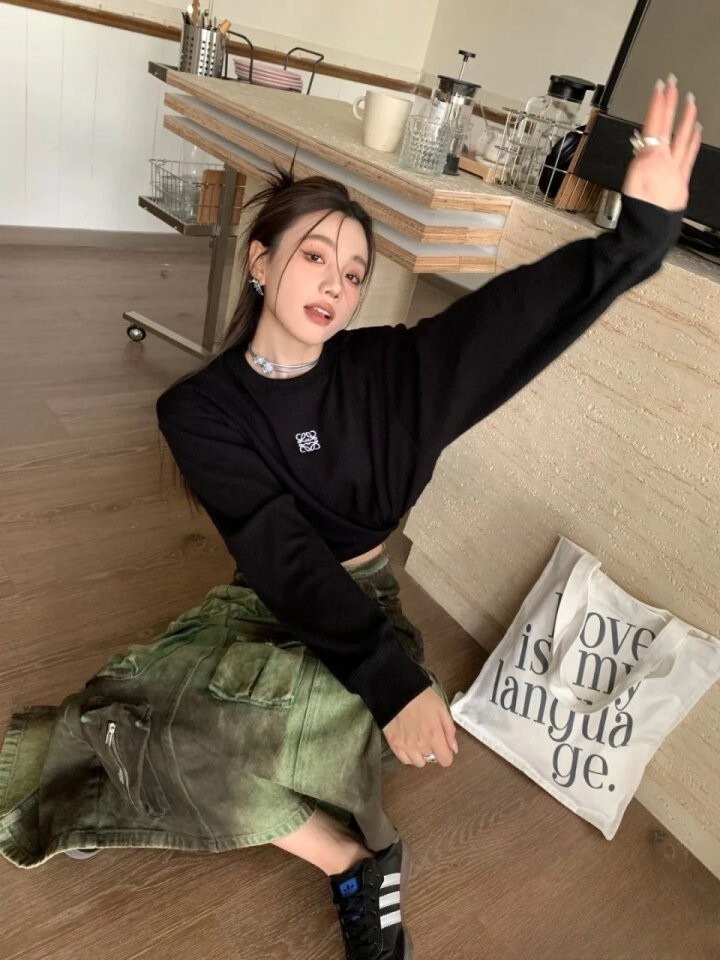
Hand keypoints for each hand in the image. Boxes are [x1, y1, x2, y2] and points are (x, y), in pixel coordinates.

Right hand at [382, 687, 457, 767]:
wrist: (397, 691)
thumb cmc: (421, 697)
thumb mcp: (442, 709)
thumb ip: (449, 731)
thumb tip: (453, 749)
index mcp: (434, 736)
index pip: (445, 760)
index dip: (446, 753)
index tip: (443, 746)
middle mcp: (421, 745)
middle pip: (432, 759)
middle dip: (433, 749)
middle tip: (428, 735)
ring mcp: (406, 746)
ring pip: (418, 762)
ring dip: (421, 754)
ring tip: (418, 739)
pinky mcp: (394, 745)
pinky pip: (405, 760)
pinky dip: (408, 754)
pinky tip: (409, 742)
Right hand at [622, 74, 701, 212]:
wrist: (651, 228)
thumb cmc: (638, 209)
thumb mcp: (631, 179)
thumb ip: (640, 159)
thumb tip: (643, 145)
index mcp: (651, 159)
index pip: (655, 124)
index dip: (658, 103)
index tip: (661, 86)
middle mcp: (667, 161)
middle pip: (669, 126)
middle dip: (672, 103)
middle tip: (674, 85)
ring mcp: (677, 169)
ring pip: (684, 137)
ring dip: (687, 117)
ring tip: (691, 102)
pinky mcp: (682, 179)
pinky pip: (691, 154)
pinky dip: (695, 139)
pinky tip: (698, 131)